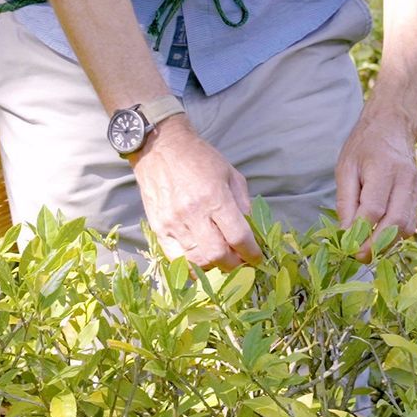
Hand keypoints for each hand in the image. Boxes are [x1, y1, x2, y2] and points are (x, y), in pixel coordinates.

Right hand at [131, 116, 260, 269]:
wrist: (161, 149)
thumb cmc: (200, 159)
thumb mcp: (230, 174)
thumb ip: (242, 203)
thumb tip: (251, 231)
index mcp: (215, 197)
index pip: (238, 236)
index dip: (251, 252)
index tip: (257, 257)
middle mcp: (193, 213)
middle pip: (217, 254)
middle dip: (234, 264)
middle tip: (242, 261)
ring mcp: (173, 223)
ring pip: (197, 260)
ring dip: (215, 267)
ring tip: (224, 261)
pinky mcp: (159, 229)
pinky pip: (176, 259)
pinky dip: (192, 266)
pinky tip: (203, 263)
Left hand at [335, 108, 416, 260]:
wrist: (393, 125)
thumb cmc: (364, 145)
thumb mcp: (345, 168)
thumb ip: (346, 202)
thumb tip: (346, 234)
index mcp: (384, 169)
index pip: (374, 209)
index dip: (361, 232)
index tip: (347, 246)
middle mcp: (405, 179)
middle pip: (395, 222)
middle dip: (376, 245)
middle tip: (358, 257)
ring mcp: (416, 187)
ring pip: (407, 226)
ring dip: (388, 243)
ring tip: (368, 250)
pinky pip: (411, 221)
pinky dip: (397, 235)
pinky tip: (381, 237)